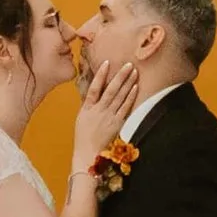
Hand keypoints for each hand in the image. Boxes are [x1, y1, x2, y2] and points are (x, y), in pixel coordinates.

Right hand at [69, 53, 140, 172]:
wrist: (88, 154)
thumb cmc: (83, 136)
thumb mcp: (81, 117)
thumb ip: (89, 103)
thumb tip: (95, 90)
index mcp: (87, 108)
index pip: (94, 88)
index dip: (100, 75)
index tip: (107, 63)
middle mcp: (99, 111)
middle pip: (111, 90)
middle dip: (120, 76)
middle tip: (129, 64)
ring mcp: (109, 117)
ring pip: (120, 96)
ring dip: (128, 83)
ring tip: (134, 71)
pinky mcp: (117, 124)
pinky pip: (126, 108)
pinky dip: (131, 97)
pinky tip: (135, 87)